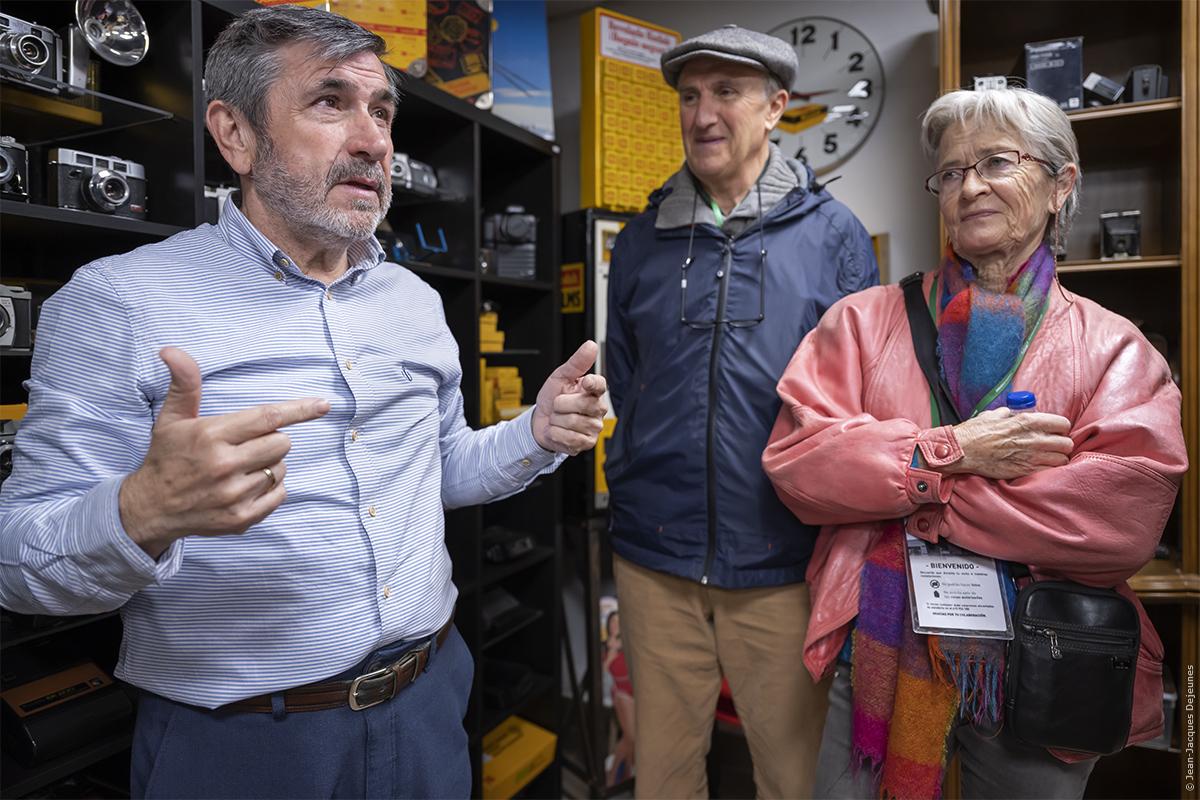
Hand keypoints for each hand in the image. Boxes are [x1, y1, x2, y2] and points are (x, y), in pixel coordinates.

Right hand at [119, 347, 330, 558]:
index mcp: (211, 436)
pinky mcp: (241, 518)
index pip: (268, 417)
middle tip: (246, 444)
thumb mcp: (172, 418)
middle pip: (281, 443)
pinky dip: (271, 487)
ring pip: (281, 468)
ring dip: (270, 463)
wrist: (151, 509)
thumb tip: (171, 350)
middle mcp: (224, 465)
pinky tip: (246, 485)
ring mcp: (234, 495)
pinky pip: (280, 494)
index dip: (299, 409)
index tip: (324, 404)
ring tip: (241, 467)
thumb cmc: (167, 457)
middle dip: (272, 439)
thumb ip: (184, 383)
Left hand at [532, 340, 607, 454]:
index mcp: (594, 390)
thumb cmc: (553, 397)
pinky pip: (569, 438)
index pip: (599, 385)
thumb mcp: (560, 377)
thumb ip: (577, 363)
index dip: (592, 384)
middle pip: (583, 404)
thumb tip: (591, 345)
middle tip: (558, 405)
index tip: (585, 382)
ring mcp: (594, 427)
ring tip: (558, 418)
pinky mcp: (587, 443)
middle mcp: (598, 409)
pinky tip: (558, 431)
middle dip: (561, 404)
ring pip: (573, 422)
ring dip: (557, 420)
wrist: (540, 421)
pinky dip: (556, 433)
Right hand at [941, 407, 1072, 480]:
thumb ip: (1008, 414)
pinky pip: (1049, 471)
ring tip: (1048, 458)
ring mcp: (1030, 457)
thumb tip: (1012, 413)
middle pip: (1066, 443)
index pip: (1062, 424)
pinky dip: (1048, 470)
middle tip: (1053, 446)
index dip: (1060, 428)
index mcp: (1027, 421)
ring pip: (1061, 459)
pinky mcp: (1024, 471)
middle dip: (1061, 444)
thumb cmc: (974, 432)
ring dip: (1057, 459)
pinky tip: (1039, 467)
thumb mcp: (992, 415)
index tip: (1054, 431)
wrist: (962, 451)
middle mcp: (1033, 439)